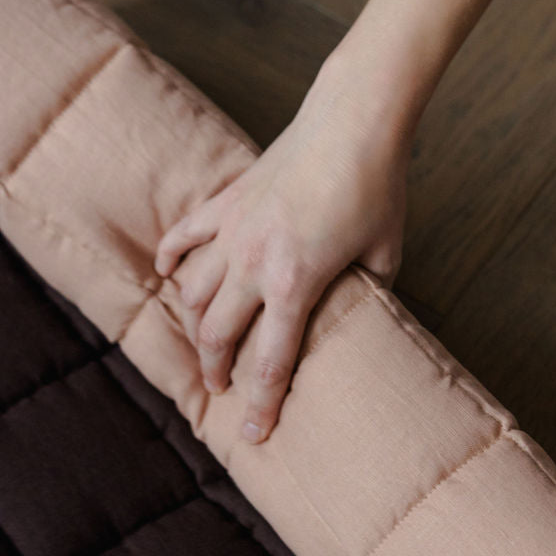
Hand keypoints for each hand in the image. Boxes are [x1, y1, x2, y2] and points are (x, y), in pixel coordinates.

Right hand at [152, 75, 411, 443]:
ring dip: (196, 324)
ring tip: (205, 341)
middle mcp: (253, 264)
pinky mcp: (225, 202)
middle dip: (216, 370)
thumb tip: (362, 314)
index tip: (254, 434)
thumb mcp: (385, 255)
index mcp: (295, 285)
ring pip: (193, 293)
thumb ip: (368, 294)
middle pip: (217, 336)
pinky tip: (170, 276)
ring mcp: (232, 231)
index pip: (270, 363)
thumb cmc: (377, 188)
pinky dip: (172, 259)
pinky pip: (183, 236)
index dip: (261, 405)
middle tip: (221, 388)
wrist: (354, 121)